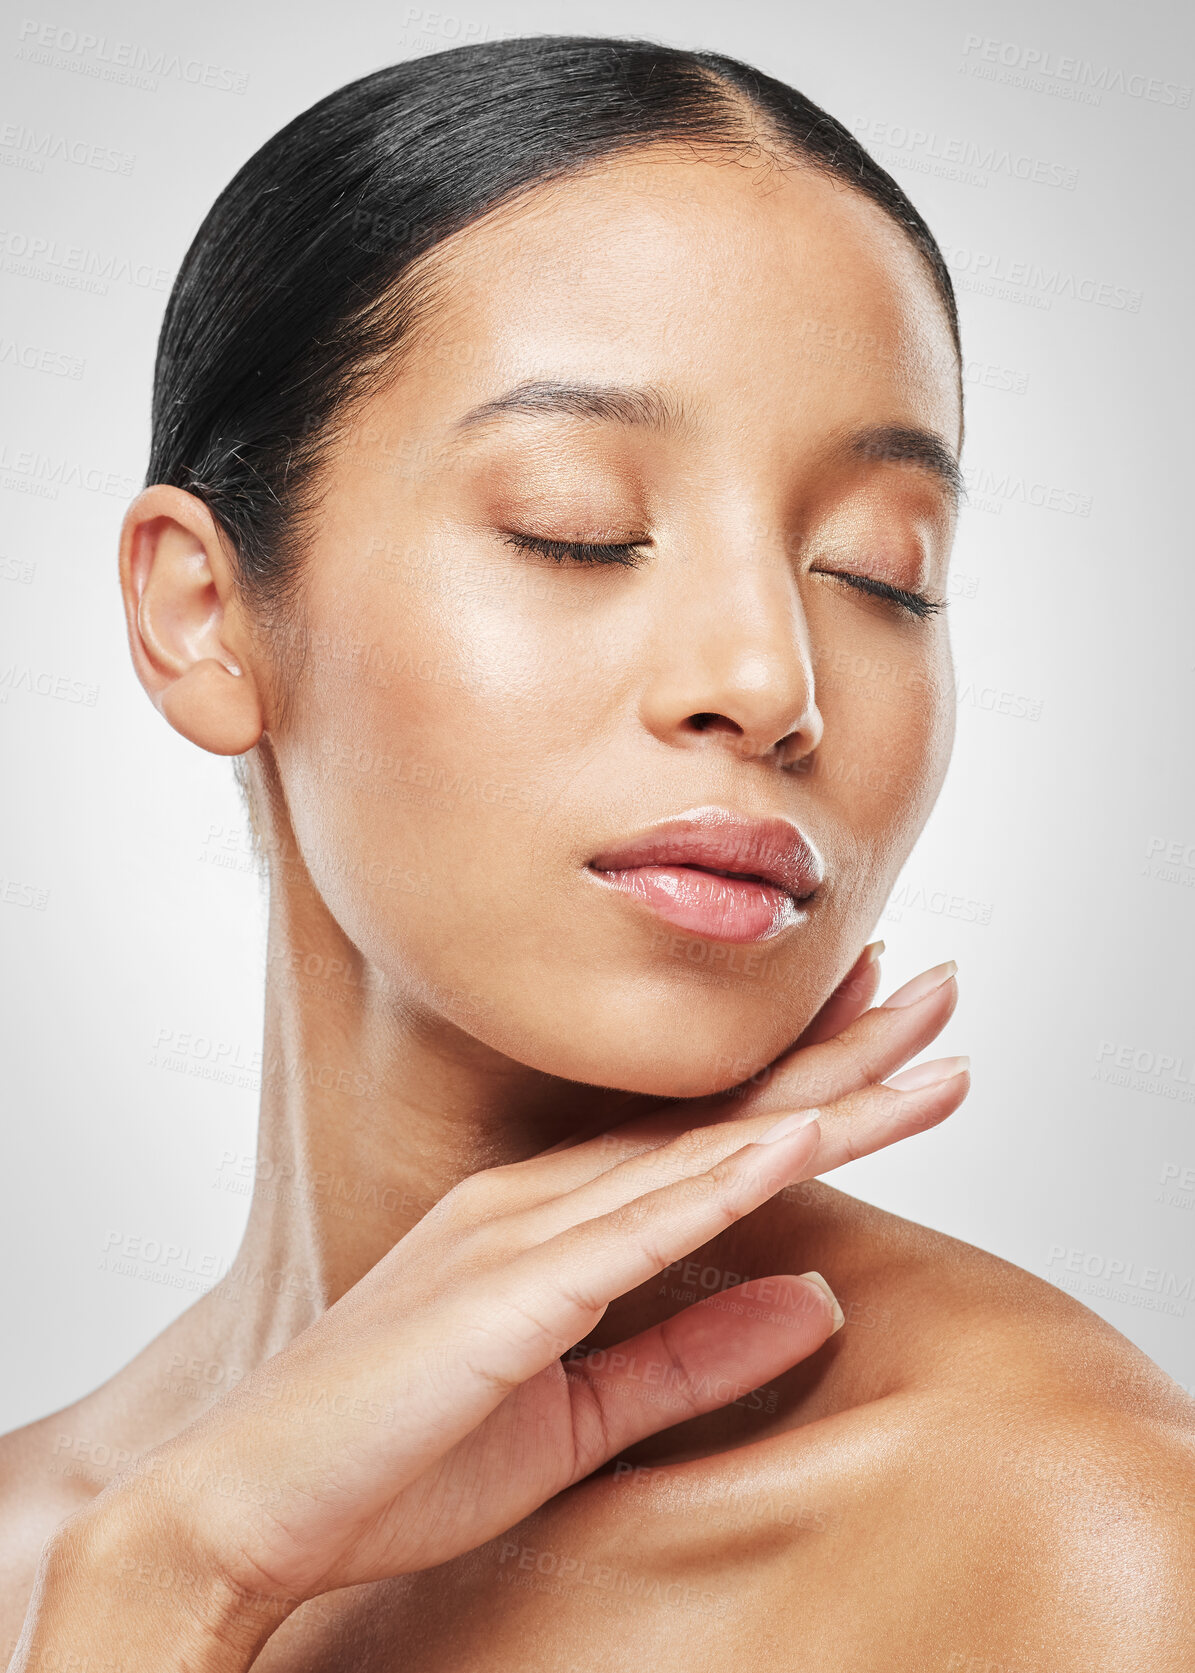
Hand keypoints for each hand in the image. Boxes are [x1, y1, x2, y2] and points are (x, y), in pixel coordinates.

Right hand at [20, 953, 965, 1666]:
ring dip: (821, 1093)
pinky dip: (729, 1180)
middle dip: (839, 1050)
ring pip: (703, 1151)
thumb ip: (698, 1353)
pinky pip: (639, 1229)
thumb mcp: (584, 1414)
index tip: (880, 1028)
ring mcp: (521, 1235)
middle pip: (720, 1117)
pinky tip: (806, 1139)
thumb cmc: (396, 1459)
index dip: (801, 1075)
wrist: (249, 1503)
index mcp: (549, 1222)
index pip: (702, 1135)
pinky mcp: (509, 1293)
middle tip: (936, 987)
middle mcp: (540, 1202)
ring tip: (920, 1039)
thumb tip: (820, 1297)